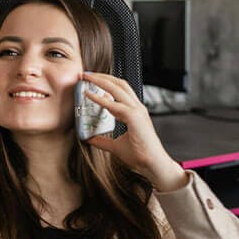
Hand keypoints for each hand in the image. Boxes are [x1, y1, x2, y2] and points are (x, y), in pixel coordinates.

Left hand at [80, 72, 187, 190]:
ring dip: (100, 80)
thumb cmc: (140, 156)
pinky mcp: (134, 117)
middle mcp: (137, 108)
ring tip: (86, 77)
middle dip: (102, 76)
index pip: (120, 91)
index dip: (106, 83)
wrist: (152, 165)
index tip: (91, 82)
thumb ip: (102, 141)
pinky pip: (114, 104)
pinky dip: (100, 98)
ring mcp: (137, 111)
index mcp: (135, 112)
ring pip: (118, 88)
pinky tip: (89, 95)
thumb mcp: (115, 147)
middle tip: (86, 73)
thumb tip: (88, 138)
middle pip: (119, 84)